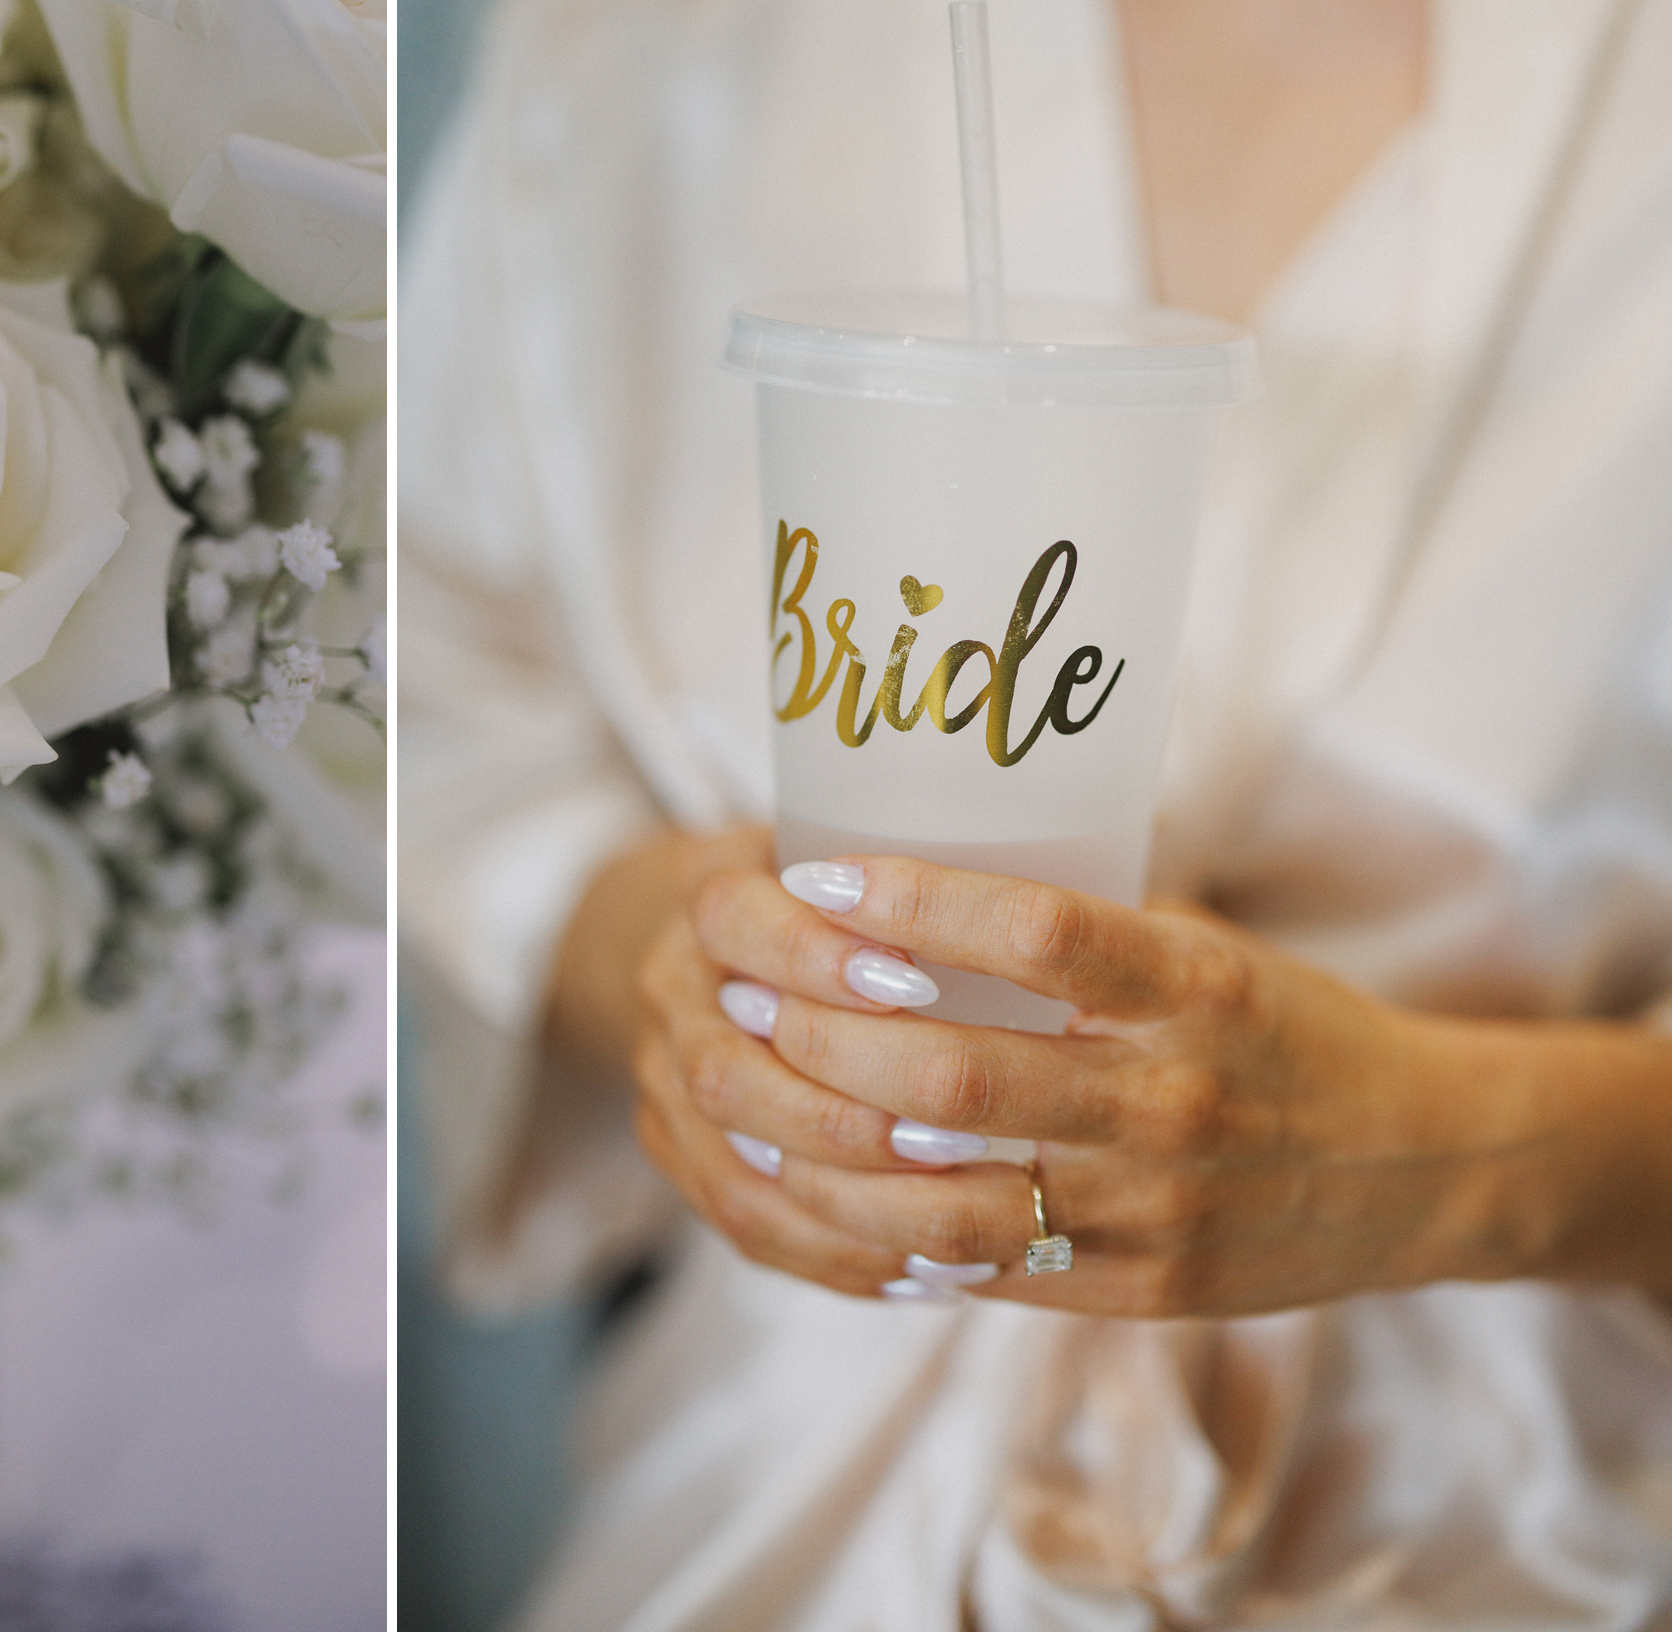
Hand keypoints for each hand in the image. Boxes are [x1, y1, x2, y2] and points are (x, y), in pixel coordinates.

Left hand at [631, 844, 1549, 1317]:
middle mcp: (1174, 1097)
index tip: (817, 874)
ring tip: (747, 1096)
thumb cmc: (1285, 1031)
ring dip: (824, 1146)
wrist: (1423, 1168)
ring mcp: (1155, 1206)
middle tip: (740, 992)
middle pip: (955, 1072)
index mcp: (1196, 987)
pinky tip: (815, 1191)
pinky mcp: (1142, 1288)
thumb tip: (915, 877)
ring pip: (946, 1188)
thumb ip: (1081, 930)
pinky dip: (888, 1231)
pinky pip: (985, 1265)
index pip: (1033, 931)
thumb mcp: (1205, 951)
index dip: (911, 902)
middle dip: (823, 1034)